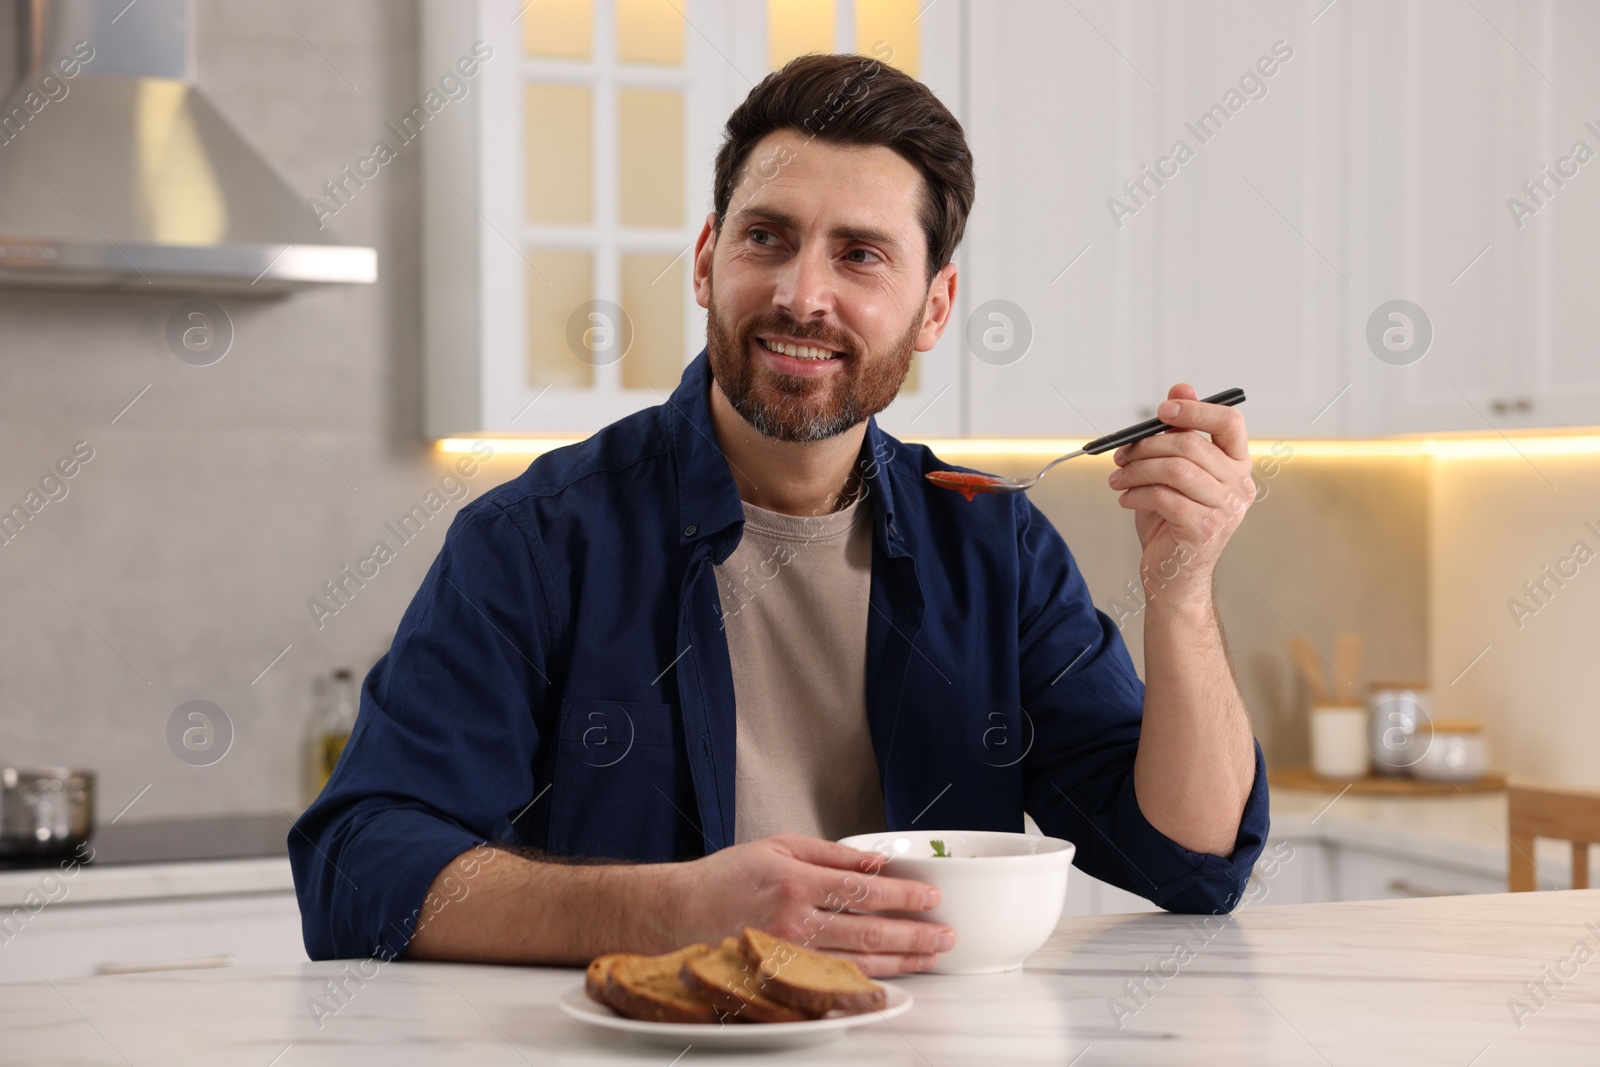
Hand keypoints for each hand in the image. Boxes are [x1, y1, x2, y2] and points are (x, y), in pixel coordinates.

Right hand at [669, 833, 953, 976]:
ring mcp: (789, 955)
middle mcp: (795, 922)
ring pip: (858, 962)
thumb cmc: (726, 878)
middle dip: (915, 934)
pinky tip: (890, 981)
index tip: (931, 897)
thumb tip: (875, 862)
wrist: (678, 914)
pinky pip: (833, 984)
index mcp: (796, 882)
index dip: (904, 896)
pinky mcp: (782, 978)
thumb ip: (831, 855)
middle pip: (870, 931)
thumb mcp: (778, 847)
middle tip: (945, 935)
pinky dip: (866, 983)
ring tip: (930, 957)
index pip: (865, 890)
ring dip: (901, 961)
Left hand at [1105, 383, 1255, 604]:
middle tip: (1121, 454)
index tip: (1162, 409)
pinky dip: (1136, 494)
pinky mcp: (1203, 530)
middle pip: (1192, 445)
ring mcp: (1225, 511)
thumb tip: (1181, 386)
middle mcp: (1239, 486)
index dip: (1196, 409)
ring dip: (1137, 470)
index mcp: (1237, 466)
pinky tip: (1125, 499)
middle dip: (1147, 444)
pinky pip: (1164, 497)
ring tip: (1118, 479)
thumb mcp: (1174, 472)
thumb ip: (1180, 432)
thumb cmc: (1172, 522)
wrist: (1172, 577)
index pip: (1230, 423)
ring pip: (1175, 470)